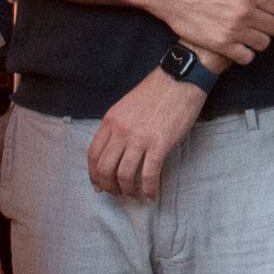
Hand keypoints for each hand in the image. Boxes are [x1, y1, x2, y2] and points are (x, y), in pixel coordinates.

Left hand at [84, 66, 206, 198]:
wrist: (180, 79)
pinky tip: (152, 194)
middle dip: (109, 187)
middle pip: (105, 169)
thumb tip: (115, 150)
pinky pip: (149, 174)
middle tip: (118, 193)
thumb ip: (118, 126)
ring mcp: (139, 139)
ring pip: (124, 175)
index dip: (94, 174)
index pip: (93, 154)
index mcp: (110, 120)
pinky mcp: (159, 144)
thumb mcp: (127, 106)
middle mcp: (120, 131)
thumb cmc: (156, 91)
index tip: (99, 185)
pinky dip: (149, 189)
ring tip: (135, 195)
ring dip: (128, 190)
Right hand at [146, 0, 273, 66]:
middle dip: (272, 23)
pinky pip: (246, 58)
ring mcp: (233, 31)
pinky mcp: (220, 45)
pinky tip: (239, 43)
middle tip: (261, 19)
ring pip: (264, 43)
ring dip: (260, 38)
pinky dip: (246, 53)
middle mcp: (244, 13)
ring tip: (250, 30)